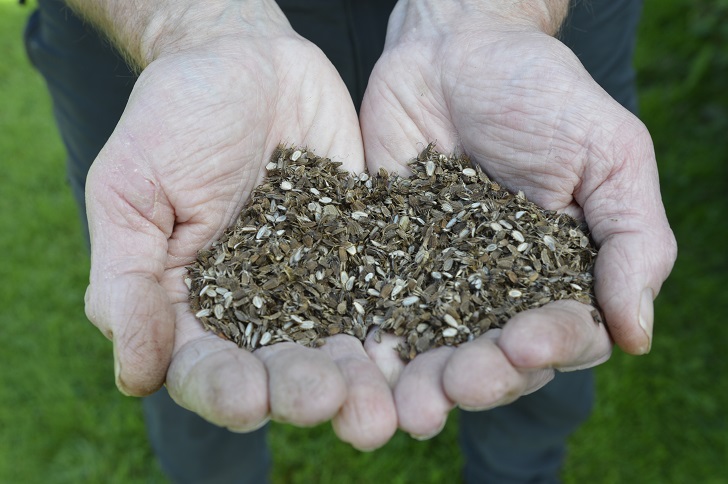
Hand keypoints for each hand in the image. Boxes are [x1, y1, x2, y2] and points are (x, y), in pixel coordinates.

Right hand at [83, 5, 395, 449]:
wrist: (250, 62)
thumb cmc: (176, 118)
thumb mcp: (132, 189)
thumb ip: (127, 280)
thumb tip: (134, 376)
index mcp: (190, 305)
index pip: (202, 368)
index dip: (222, 389)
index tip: (245, 396)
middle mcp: (256, 309)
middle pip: (278, 371)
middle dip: (300, 391)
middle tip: (325, 399)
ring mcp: (315, 286)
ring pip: (338, 348)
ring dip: (359, 381)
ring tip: (381, 404)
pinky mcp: (363, 257)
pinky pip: (385, 296)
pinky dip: (401, 326)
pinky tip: (421, 350)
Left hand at [359, 3, 676, 436]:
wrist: (454, 50)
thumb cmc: (543, 94)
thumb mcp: (610, 154)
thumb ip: (633, 240)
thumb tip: (635, 336)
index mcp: (559, 276)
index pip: (563, 334)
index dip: (550, 347)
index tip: (530, 343)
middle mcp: (497, 292)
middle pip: (492, 358)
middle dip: (479, 378)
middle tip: (458, 386)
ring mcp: (436, 281)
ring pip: (432, 349)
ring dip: (421, 383)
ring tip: (407, 407)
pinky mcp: (383, 261)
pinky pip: (373, 308)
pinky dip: (367, 339)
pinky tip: (358, 363)